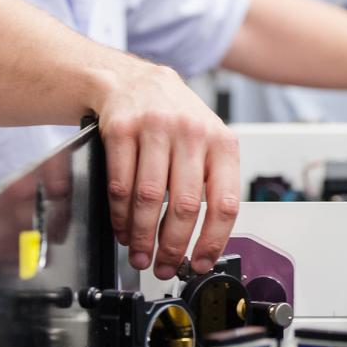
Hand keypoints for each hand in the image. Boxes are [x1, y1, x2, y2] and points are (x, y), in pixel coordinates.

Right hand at [96, 62, 239, 279]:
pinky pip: (120, 183)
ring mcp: (156, 128)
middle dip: (173, 246)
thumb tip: (209, 238)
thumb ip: (213, 181)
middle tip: (165, 266)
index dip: (213, 240)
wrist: (134, 80)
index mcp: (222, 143)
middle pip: (185, 205)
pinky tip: (124, 228)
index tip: (200, 262)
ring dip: (143, 235)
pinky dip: (120, 214)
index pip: (225, 203)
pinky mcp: (122, 129)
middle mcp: (192, 133)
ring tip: (141, 254)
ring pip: (149, 198)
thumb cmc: (175, 118)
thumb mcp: (207, 141)